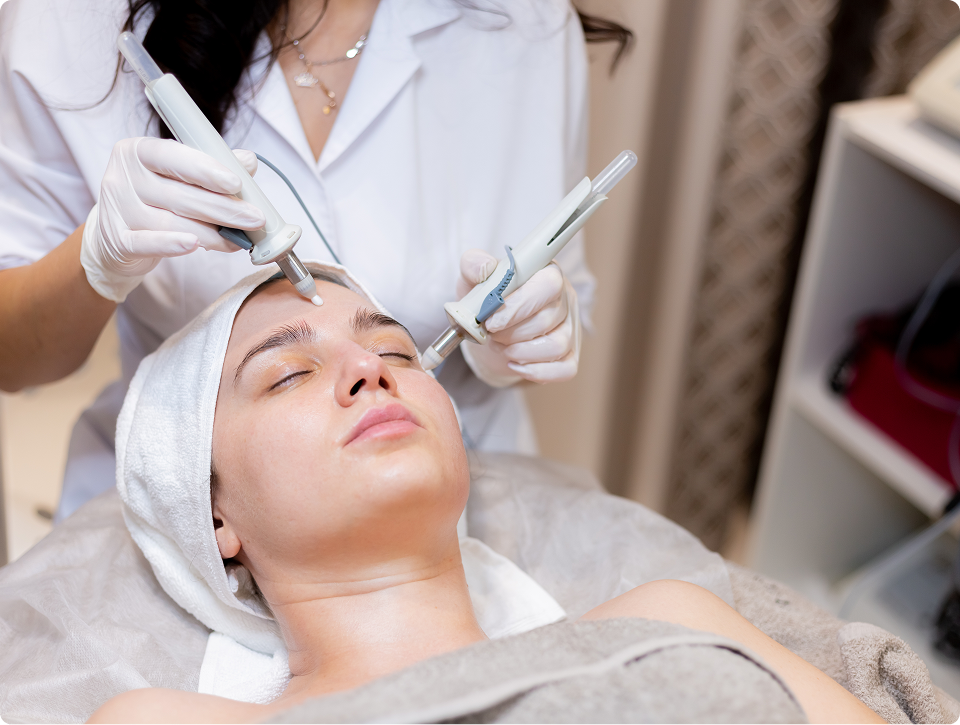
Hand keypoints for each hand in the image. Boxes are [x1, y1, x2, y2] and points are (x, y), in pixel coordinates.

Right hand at [80, 137, 264, 301]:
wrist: (115, 237)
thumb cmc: (155, 200)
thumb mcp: (178, 177)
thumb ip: (211, 168)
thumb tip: (248, 161)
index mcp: (138, 151)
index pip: (173, 156)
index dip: (205, 170)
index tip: (236, 184)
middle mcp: (123, 177)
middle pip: (180, 194)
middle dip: (223, 208)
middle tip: (255, 218)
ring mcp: (117, 209)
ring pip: (171, 222)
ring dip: (211, 233)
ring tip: (238, 240)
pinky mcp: (117, 240)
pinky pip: (148, 243)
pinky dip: (172, 245)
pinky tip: (196, 245)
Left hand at [456, 248, 580, 386]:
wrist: (491, 333)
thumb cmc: (488, 302)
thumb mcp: (474, 280)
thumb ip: (474, 265)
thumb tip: (484, 268)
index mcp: (546, 274)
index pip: (548, 284)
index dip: (519, 305)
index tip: (492, 320)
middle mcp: (564, 300)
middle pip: (548, 319)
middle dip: (512, 332)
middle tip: (492, 333)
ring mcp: (570, 329)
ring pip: (556, 346)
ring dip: (520, 352)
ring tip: (501, 346)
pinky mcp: (570, 355)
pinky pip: (565, 369)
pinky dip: (536, 371)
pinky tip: (515, 364)